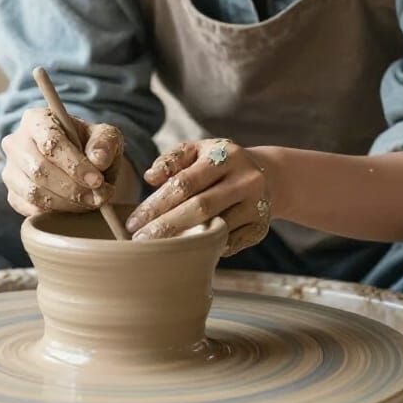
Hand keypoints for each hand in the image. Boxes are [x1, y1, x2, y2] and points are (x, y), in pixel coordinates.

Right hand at [0, 107, 123, 216]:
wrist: (80, 165)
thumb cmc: (90, 145)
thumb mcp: (105, 137)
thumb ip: (105, 143)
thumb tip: (98, 159)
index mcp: (36, 119)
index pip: (50, 142)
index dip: (74, 164)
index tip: (97, 180)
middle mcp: (16, 143)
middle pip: (39, 169)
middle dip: (72, 188)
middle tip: (98, 197)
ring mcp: (11, 170)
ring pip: (33, 192)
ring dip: (67, 203)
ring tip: (91, 202)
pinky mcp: (13, 195)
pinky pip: (31, 209)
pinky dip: (57, 213)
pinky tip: (76, 207)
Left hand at [124, 138, 271, 256]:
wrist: (268, 175)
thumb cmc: (219, 163)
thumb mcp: (198, 150)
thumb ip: (172, 159)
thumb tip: (150, 177)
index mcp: (226, 156)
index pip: (185, 182)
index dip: (157, 203)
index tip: (134, 221)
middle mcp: (245, 179)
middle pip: (201, 207)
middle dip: (166, 226)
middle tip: (140, 241)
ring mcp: (257, 205)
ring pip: (216, 228)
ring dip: (186, 240)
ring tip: (158, 249)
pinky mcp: (261, 227)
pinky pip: (230, 244)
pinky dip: (208, 248)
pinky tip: (189, 252)